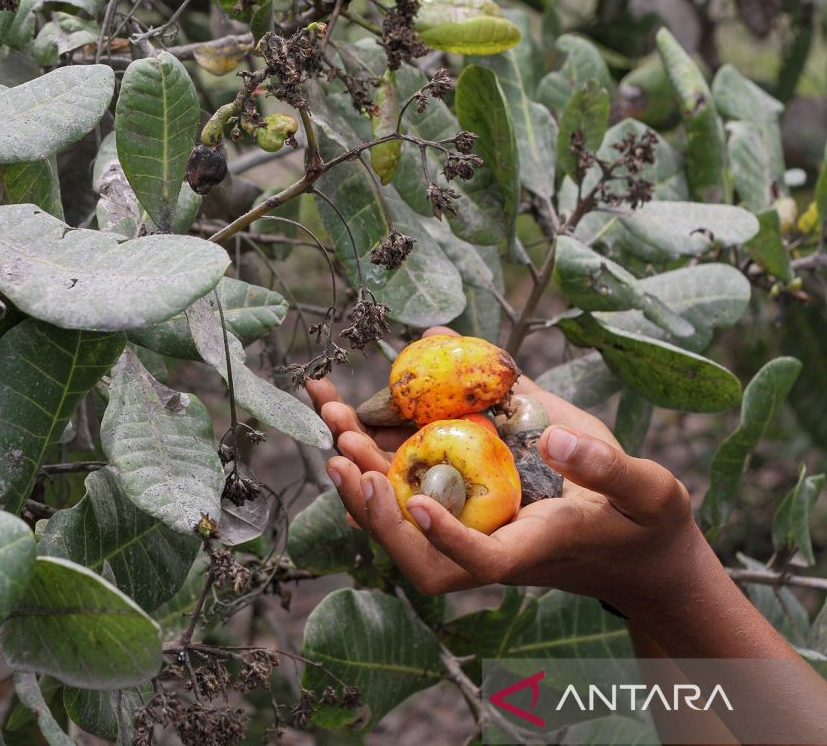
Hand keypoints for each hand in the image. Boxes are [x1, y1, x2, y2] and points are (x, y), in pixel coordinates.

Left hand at [304, 327, 714, 620]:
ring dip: (360, 469)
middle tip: (339, 445)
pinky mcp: (463, 505)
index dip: (445, 536)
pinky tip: (348, 422)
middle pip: (416, 545)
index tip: (414, 498)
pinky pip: (407, 489)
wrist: (633, 548)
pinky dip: (373, 457)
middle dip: (371, 500)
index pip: (482, 560)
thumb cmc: (644, 521)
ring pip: (401, 515)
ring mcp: (470, 528)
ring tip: (329, 415)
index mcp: (534, 546)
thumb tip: (553, 437)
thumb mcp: (647, 491)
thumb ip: (604, 465)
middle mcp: (490, 545)